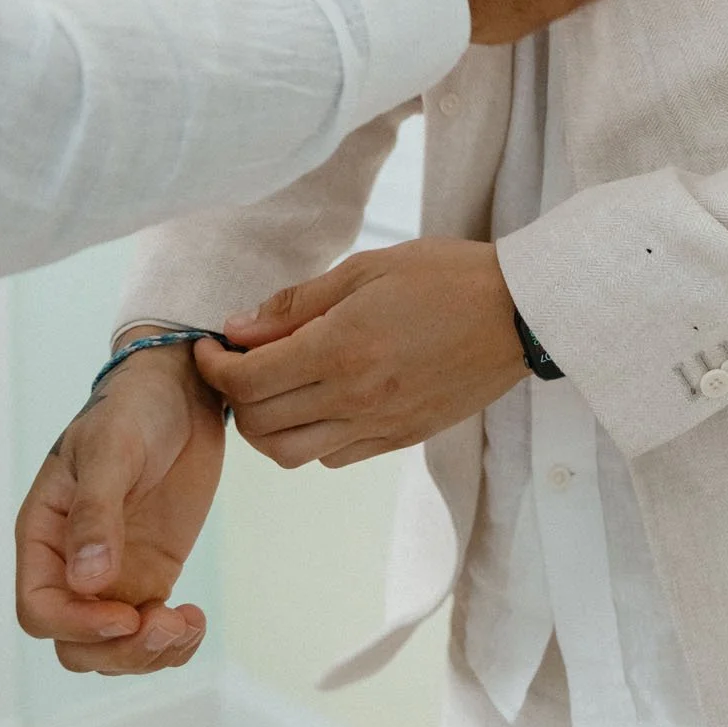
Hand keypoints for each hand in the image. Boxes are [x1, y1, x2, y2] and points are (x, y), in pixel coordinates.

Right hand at [14, 338, 225, 672]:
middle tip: (167, 625)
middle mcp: (71, 564)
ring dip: (149, 655)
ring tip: (187, 624)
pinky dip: (173, 643)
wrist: (181, 390)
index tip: (124, 615)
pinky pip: (150, 632)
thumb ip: (96, 512)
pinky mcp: (150, 575)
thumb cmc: (134, 408)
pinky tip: (196, 621)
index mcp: (44, 534)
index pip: (38, 609)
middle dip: (119, 650)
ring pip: (112, 650)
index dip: (75, 626)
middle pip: (75, 644)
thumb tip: (86, 581)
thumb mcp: (111, 449)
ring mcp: (113, 575)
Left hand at [195, 239, 523, 467]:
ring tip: (273, 385)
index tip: (209, 345)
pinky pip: (333, 457)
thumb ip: (298, 302)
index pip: (247, 381)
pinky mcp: (400, 440)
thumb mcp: (366, 269)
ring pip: (290, 455)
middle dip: (234, 395)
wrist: (519, 313)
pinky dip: (309, 437)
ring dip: (266, 425)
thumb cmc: (445, 276)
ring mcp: (379, 427)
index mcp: (340, 349)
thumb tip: (237, 329)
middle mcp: (354, 399)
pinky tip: (319, 399)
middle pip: (260, 425)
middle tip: (239, 360)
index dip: (213, 366)